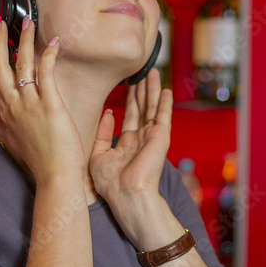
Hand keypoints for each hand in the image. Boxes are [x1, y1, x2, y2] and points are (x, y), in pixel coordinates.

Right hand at [0, 17, 84, 185]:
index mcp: (3, 112)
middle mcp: (13, 106)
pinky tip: (53, 42)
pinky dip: (48, 55)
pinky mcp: (50, 106)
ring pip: (21, 65)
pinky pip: (46, 74)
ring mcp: (30, 105)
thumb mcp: (8, 137)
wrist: (55, 177)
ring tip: (26, 22)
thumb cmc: (37, 159)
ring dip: (22, 40)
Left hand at [89, 68, 172, 210]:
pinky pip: (163, 116)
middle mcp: (142, 138)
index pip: (130, 115)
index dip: (130, 98)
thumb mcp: (99, 155)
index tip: (129, 83)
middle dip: (142, 89)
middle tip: (142, 71)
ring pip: (152, 107)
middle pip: (143, 107)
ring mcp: (152, 137)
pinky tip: (166, 89)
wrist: (126, 195)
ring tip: (153, 72)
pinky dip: (165, 103)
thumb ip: (103, 133)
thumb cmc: (111, 183)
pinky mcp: (160, 137)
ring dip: (153, 89)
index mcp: (128, 143)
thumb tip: (108, 113)